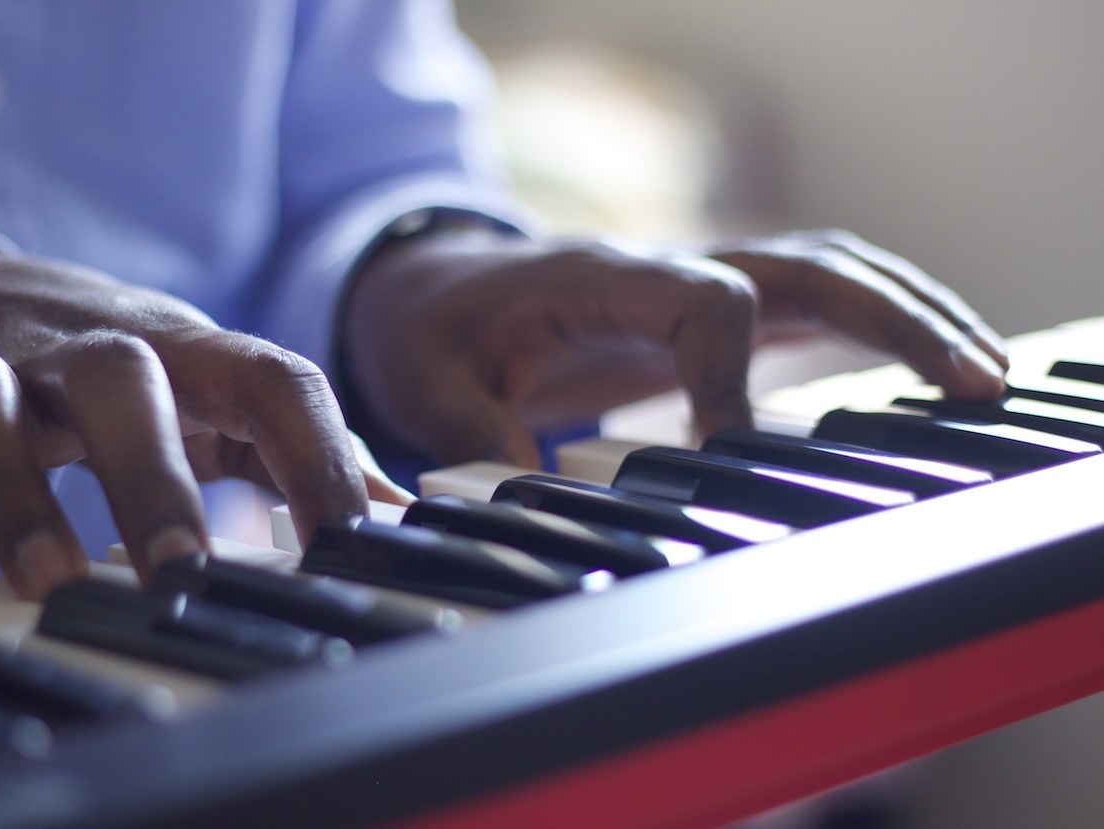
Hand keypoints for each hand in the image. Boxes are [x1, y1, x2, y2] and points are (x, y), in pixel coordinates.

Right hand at [0, 250, 374, 597]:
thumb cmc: (134, 376)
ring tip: (47, 581)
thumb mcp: (218, 399)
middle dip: (151, 473)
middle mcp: (92, 353)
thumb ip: (294, 449)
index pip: (273, 379)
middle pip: (124, 376)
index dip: (319, 455)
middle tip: (181, 570)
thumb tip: (393, 512)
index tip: (352, 547)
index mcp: (189, 355)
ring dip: (11, 490)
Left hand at [342, 229, 1007, 465]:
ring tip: (980, 373)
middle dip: (892, 315)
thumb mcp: (424, 383)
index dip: (732, 375)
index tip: (729, 452)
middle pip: (802, 265)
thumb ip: (473, 435)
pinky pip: (804, 302)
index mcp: (599, 276)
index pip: (706, 298)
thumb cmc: (426, 330)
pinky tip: (923, 364)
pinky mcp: (704, 309)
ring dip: (906, 312)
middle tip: (970, 381)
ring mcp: (692, 281)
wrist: (427, 286)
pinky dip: (874, 323)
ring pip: (823, 272)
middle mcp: (663, 267)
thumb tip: (537, 502)